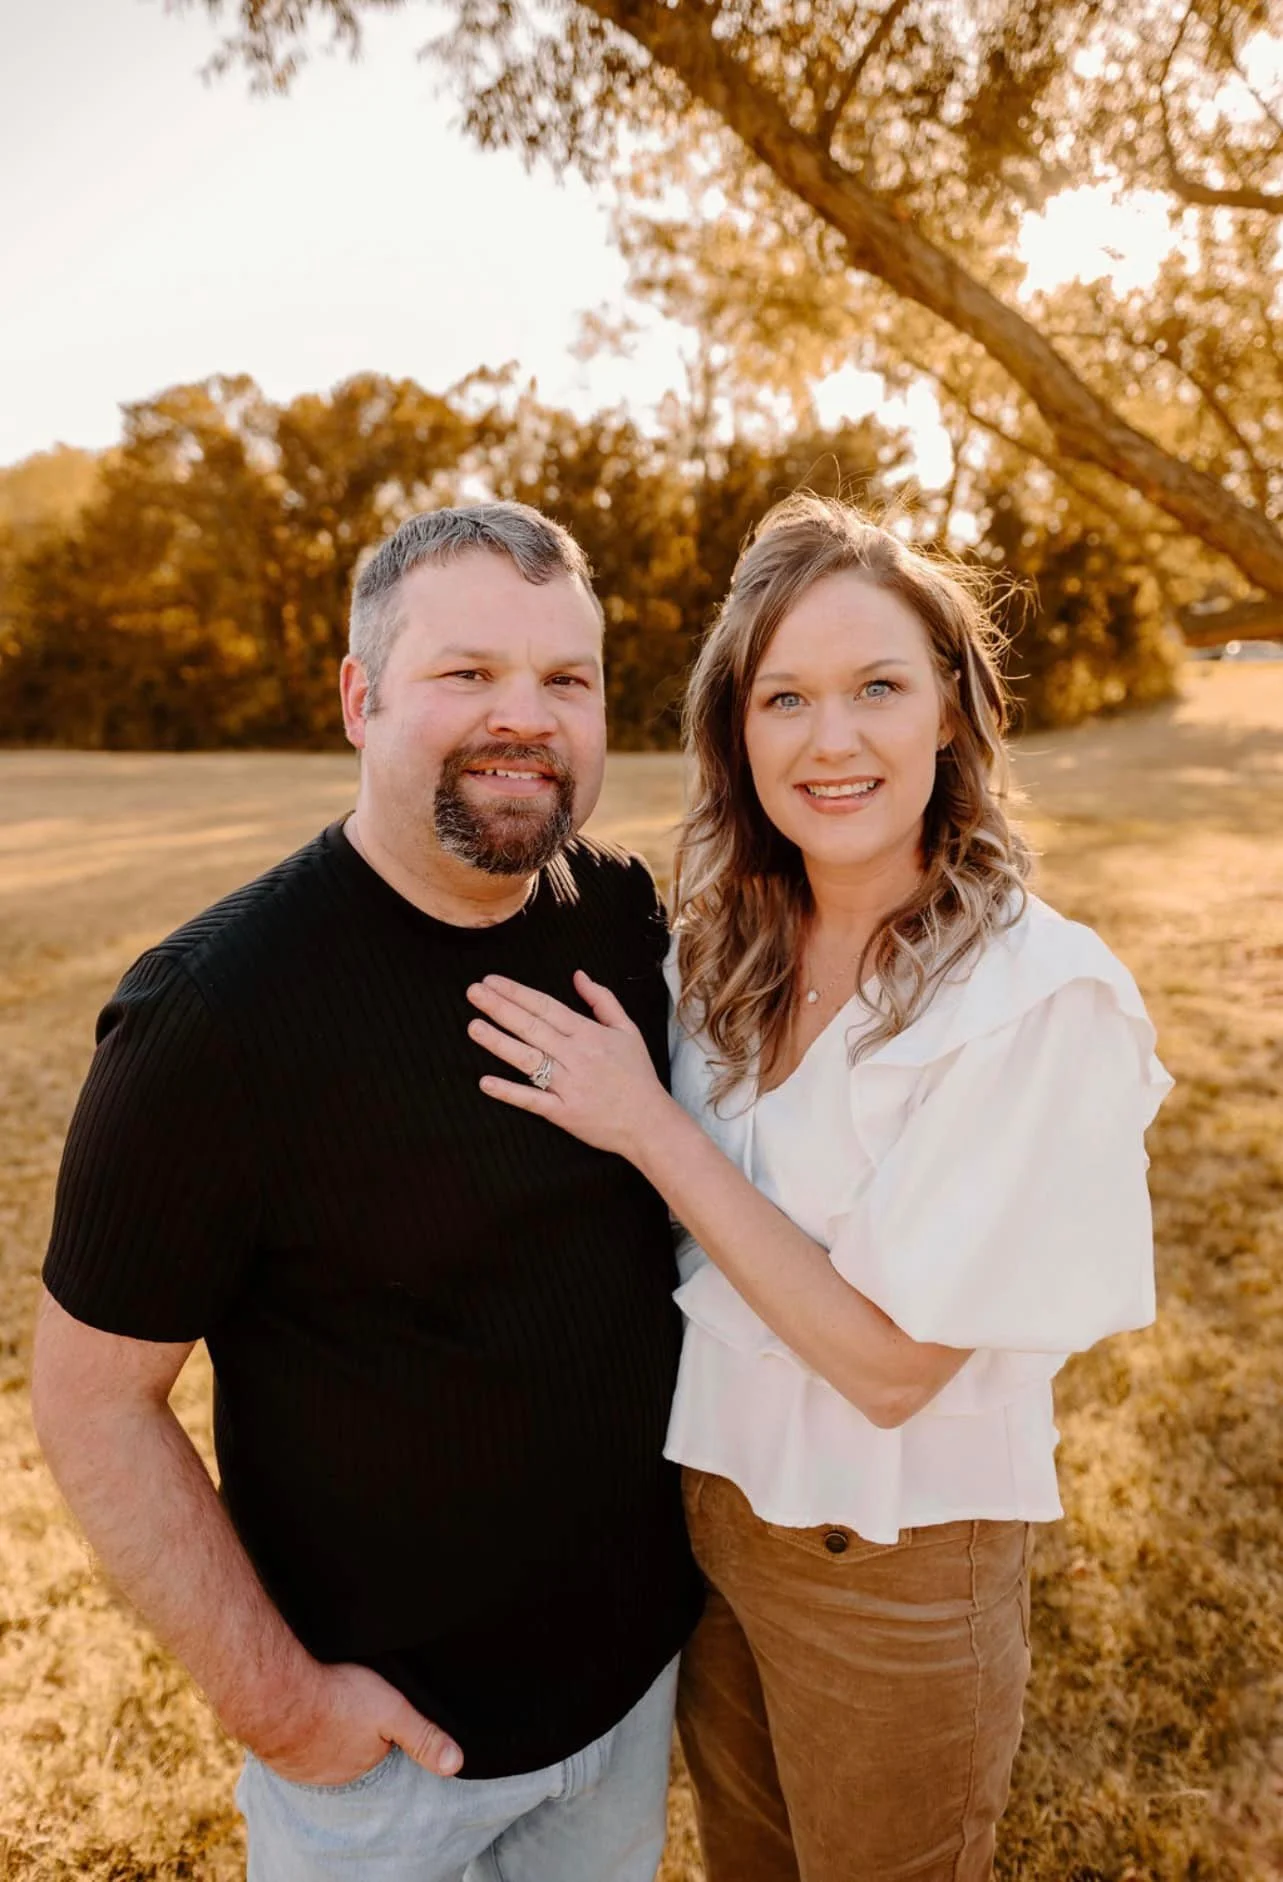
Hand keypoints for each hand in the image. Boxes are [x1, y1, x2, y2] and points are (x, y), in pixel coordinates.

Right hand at [245, 1661, 462, 1785]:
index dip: (380, 1727)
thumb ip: (422, 1736)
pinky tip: (300, 1705)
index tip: (376, 1706)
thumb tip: (456, 1764)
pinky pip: (290, 1741)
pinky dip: (296, 1726)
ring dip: (322, 1727)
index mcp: (360, 1765)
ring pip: (318, 1746)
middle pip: (348, 1748)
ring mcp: (299, 1765)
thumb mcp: (392, 1710)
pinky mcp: (274, 1750)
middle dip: (350, 1728)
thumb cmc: (337, 1695)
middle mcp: (330, 1774)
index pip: (378, 1748)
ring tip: (327, 1699)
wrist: (276, 1692)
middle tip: (350, 1697)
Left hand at [467, 970, 672, 1158]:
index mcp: (589, 1034)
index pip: (546, 1007)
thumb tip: (578, 975)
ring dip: (498, 1042)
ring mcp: (568, 1085)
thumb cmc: (637, 1075)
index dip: (517, 993)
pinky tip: (486, 1082)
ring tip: (473, 1027)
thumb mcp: (627, 1030)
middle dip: (500, 1008)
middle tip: (473, 992)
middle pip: (532, 1027)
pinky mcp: (563, 1113)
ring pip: (528, 1059)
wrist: (649, 1122)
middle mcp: (576, 1056)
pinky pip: (532, 1100)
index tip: (492, 981)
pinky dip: (509, 1092)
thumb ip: (602, 1000)